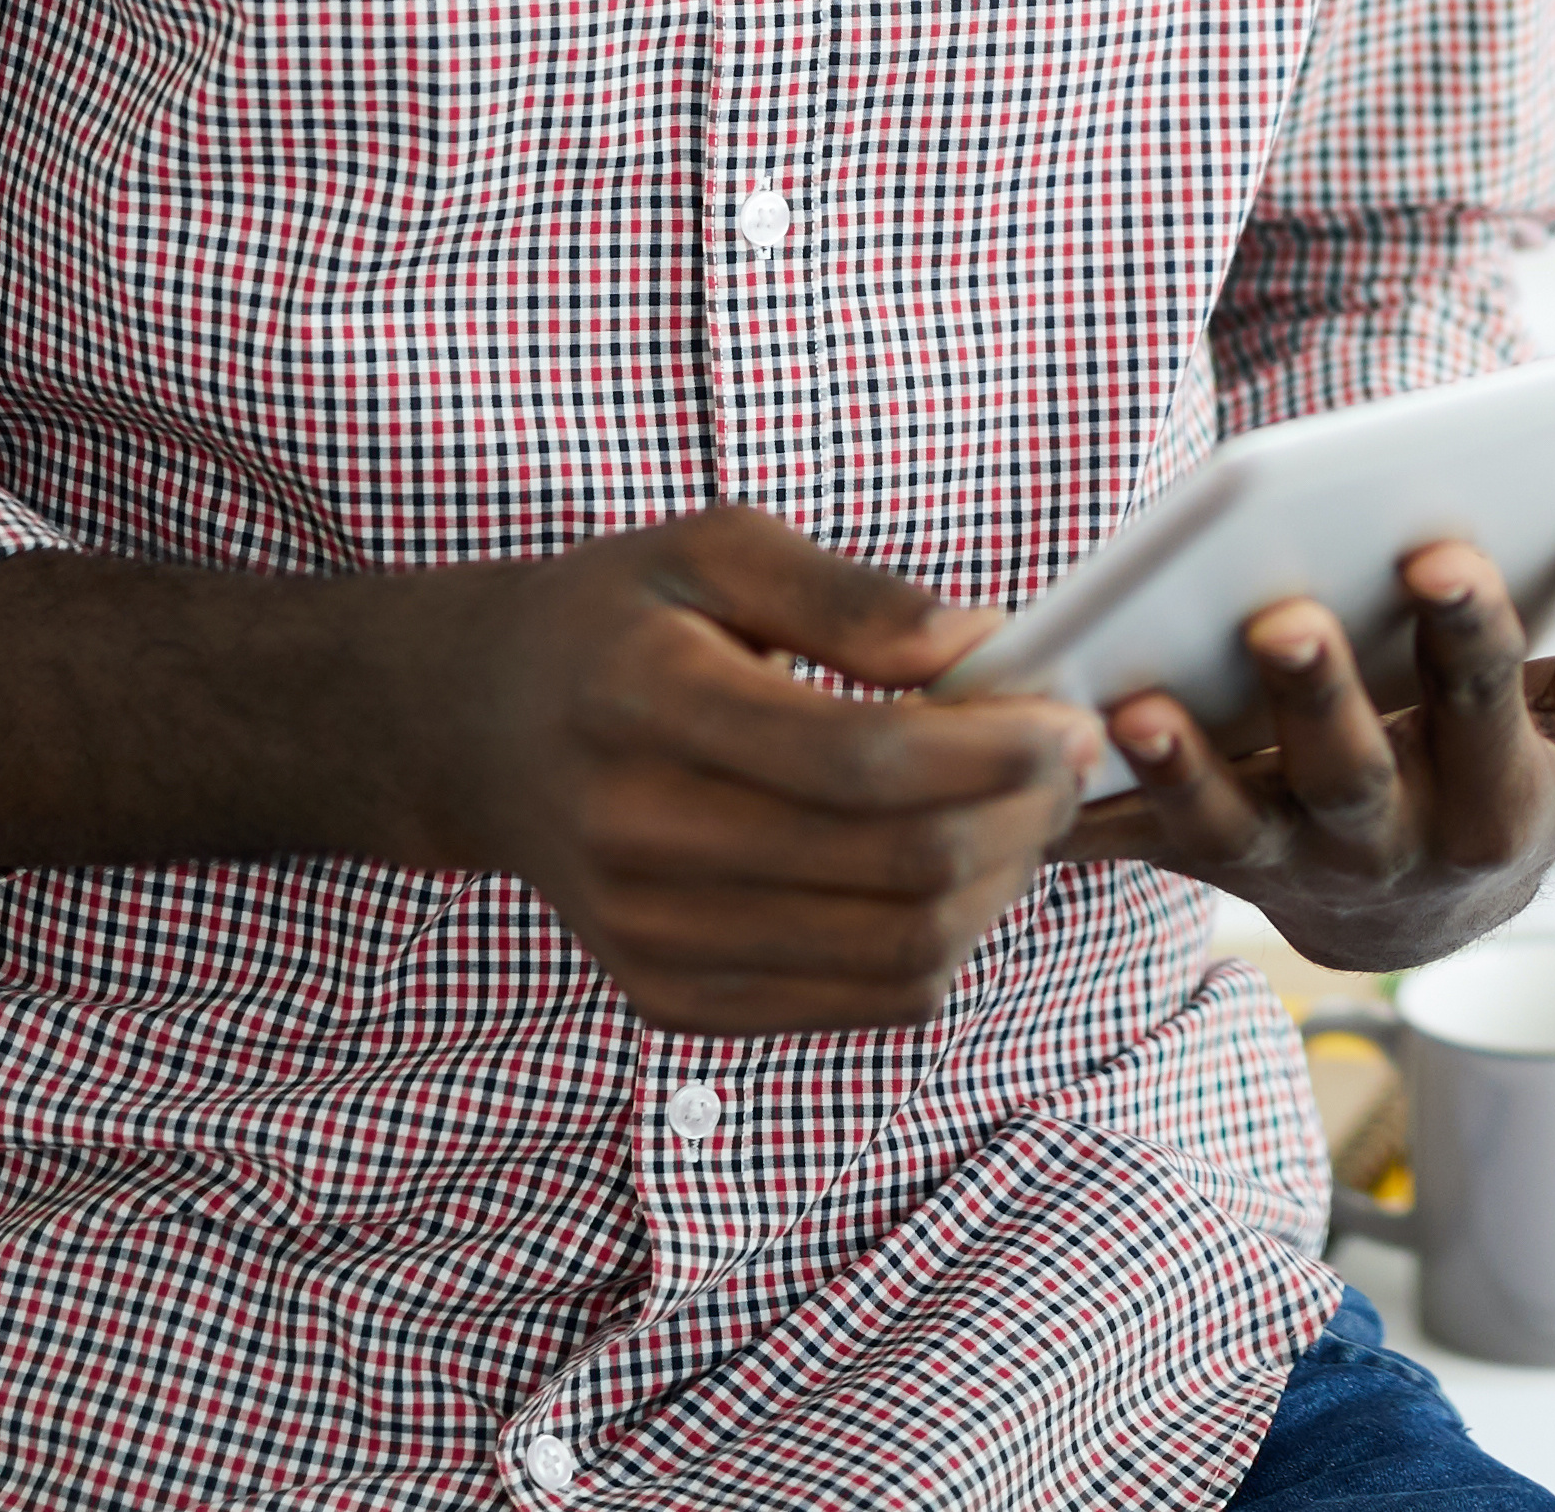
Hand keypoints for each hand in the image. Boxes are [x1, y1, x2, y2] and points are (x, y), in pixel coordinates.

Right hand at [407, 506, 1106, 1034]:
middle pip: (895, 868)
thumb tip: (979, 642)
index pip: (860, 760)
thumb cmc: (620, 622)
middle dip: (1018, 818)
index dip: (992, 750)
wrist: (485, 735)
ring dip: (997, 888)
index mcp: (644, 704)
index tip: (1069, 720)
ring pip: (898, 956)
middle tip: (1065, 764)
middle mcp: (636, 838)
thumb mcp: (715, 549)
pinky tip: (952, 870)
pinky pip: (864, 1004)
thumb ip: (851, 595)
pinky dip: (943, 944)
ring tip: (1019, 815)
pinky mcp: (674, 1001)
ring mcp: (650, 938)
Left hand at [1053, 512, 1554, 973]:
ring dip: (1186, 770)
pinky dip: (1090, 808)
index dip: (1470, 639)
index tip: (1444, 555)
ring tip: (1143, 705)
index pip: (1491, 711)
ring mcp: (1291, 865)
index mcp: (1504, 806)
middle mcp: (1395, 850)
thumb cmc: (1531, 775)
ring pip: (1235, 828)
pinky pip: (1142, 844)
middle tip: (1284, 619)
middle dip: (1320, 699)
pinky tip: (1051, 743)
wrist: (1434, 904)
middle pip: (1353, 779)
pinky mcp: (1209, 860)